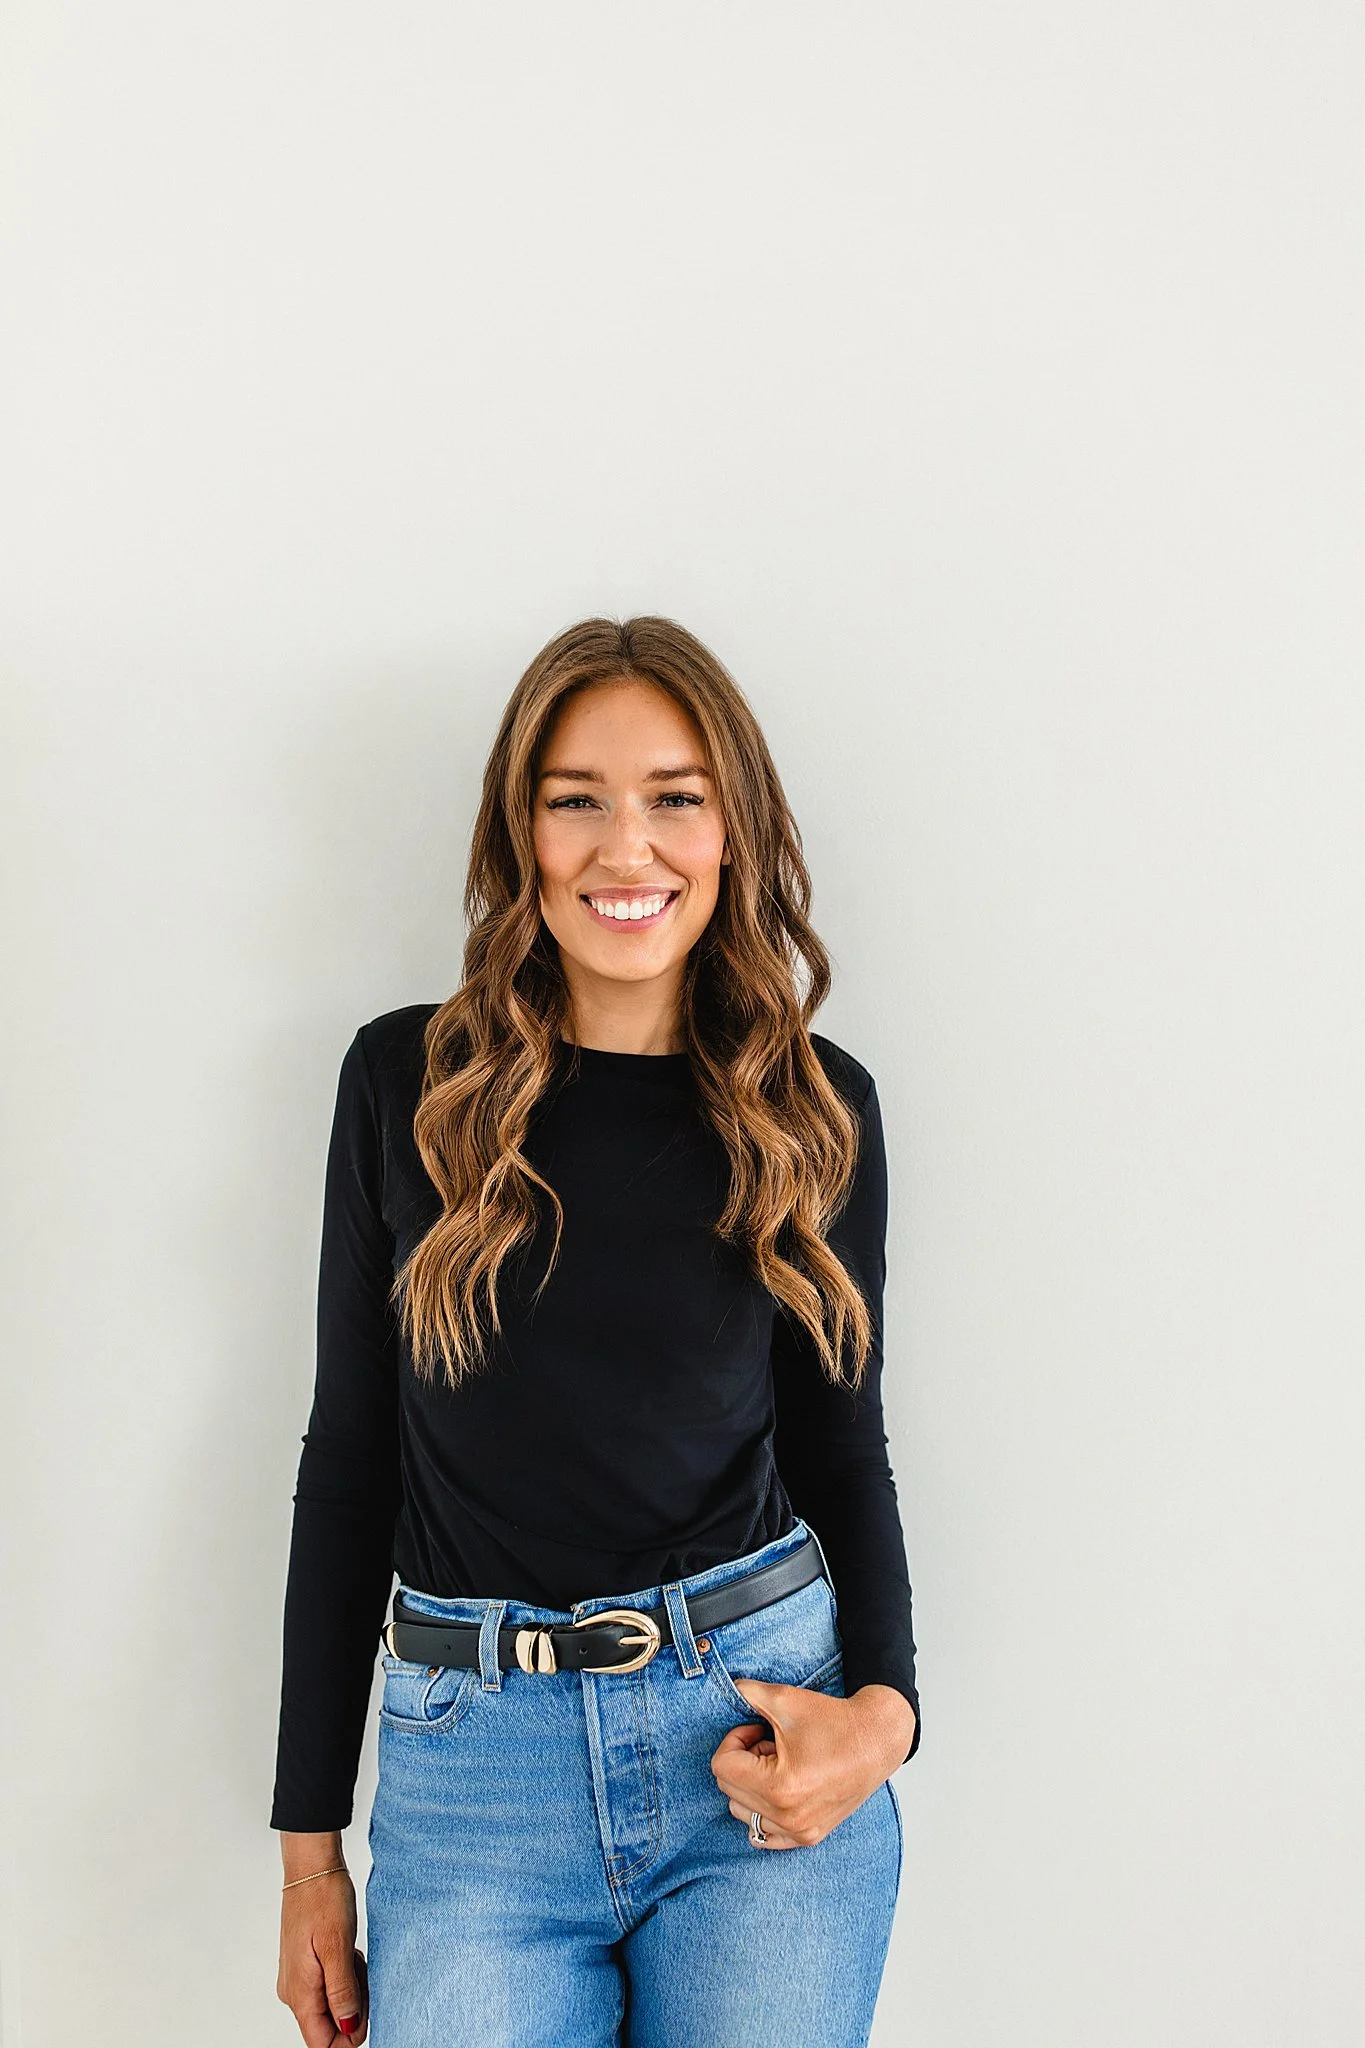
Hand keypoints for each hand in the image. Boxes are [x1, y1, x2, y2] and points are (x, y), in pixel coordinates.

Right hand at [277, 1852, 367, 2044]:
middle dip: (353, 2009)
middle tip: (364, 1975)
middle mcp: (294, 1991)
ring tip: (355, 1958)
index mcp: (299, 1992)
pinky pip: (328, 1985)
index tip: (367, 2010)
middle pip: (327, 2026)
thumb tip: (348, 2026)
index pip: (320, 2042)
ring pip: (330, 2004)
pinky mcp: (305, 1964)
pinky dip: (344, 1976)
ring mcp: (298, 1977)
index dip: (348, 2037)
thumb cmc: (323, 1898)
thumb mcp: (338, 1946)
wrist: (311, 1866)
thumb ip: (342, 1991)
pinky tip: (349, 1953)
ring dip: (350, 1990)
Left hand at [709, 1680, 915, 1848]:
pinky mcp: (809, 1837)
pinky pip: (763, 1835)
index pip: (722, 1768)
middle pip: (729, 1790)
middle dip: (743, 1761)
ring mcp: (800, 1831)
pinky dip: (762, 1812)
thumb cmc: (834, 1722)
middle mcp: (788, 1817)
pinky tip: (779, 1788)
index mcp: (780, 1787)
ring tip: (779, 1764)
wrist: (876, 1740)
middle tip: (769, 1743)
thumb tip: (727, 1690)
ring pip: (743, 1812)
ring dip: (752, 1785)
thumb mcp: (785, 1699)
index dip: (734, 1740)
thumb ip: (747, 1693)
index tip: (756, 1729)